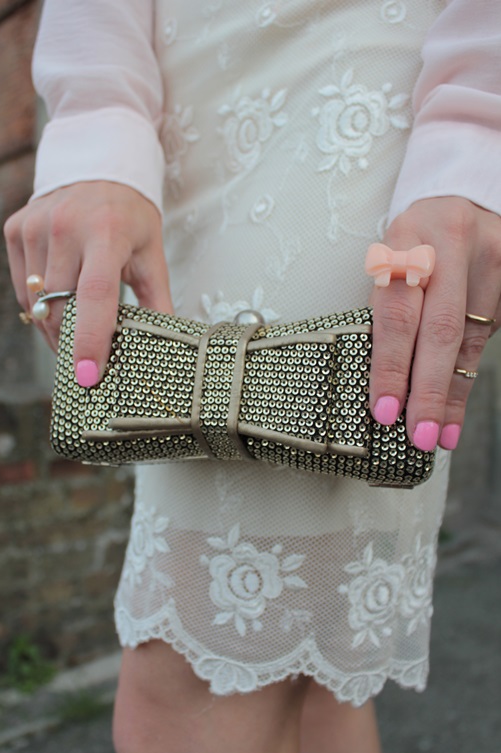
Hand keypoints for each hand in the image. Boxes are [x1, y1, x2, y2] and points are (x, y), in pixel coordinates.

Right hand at [4, 181, 171, 385]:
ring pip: (38, 303)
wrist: (97, 166)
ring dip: (55, 329)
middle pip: (61, 307)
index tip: (89, 376)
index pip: (95, 294)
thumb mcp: (152, 255)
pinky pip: (22, 288)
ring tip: (75, 336)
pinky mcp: (16, 229)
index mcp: (107, 233)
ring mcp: (36, 226)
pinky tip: (59, 307)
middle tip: (89, 364)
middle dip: (73, 344)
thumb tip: (168, 349)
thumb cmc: (131, 217)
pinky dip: (40, 308)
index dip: (91, 339)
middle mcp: (66, 227)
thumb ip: (157, 302)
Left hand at [369, 197, 500, 450]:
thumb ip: (390, 307)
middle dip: (428, 390)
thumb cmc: (415, 238)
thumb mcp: (392, 258)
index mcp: (408, 239)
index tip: (383, 412)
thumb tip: (382, 382)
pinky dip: (468, 376)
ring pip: (471, 338)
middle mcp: (453, 246)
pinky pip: (488, 335)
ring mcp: (493, 258)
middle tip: (418, 437)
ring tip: (439, 435)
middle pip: (442, 330)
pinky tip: (456, 407)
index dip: (390, 366)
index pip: (398, 312)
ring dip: (452, 394)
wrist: (464, 194)